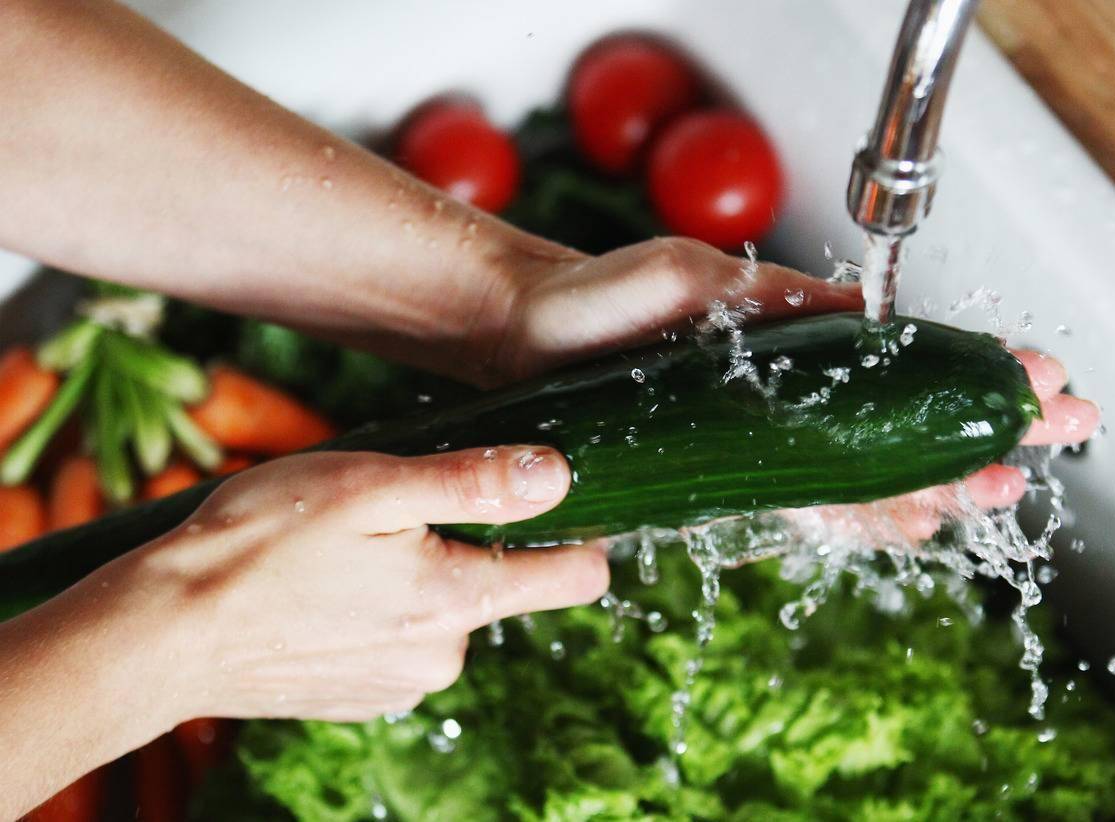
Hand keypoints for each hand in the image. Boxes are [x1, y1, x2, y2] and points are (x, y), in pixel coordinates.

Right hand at [144, 446, 607, 722]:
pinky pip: (399, 639)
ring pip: (443, 609)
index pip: (575, 577)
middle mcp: (444, 658)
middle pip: (496, 583)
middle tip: (389, 512)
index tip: (563, 500)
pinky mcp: (363, 697)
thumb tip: (559, 475)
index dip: (580, 532)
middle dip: (461, 541)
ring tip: (343, 551)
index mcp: (459, 601)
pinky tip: (323, 588)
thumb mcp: (375, 486)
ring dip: (413, 573)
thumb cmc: (260, 545)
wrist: (162, 634)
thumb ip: (476, 482)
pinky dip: (378, 608)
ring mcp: (402, 685)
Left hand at [499, 236, 1096, 541]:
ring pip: (861, 479)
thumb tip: (865, 312)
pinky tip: (907, 523)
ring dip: (932, 484)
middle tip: (1050, 440)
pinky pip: (800, 507)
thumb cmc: (599, 298)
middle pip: (894, 432)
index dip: (966, 379)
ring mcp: (756, 447)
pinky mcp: (719, 481)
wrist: (524, 337)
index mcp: (788, 346)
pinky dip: (855, 517)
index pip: (895, 370)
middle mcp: (781, 404)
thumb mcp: (697, 280)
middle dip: (973, 437)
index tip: (1034, 381)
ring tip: (995, 488)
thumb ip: (780, 302)